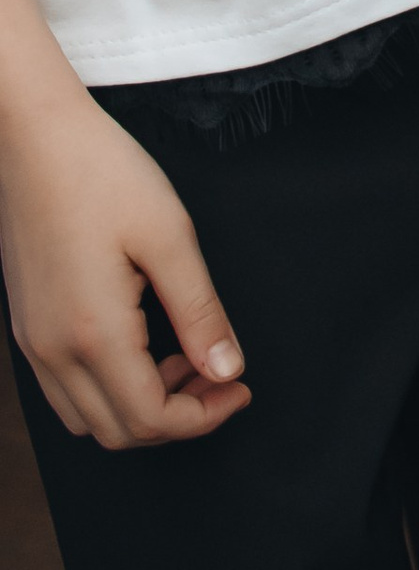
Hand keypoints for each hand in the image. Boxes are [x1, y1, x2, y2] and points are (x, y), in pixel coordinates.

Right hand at [0, 90, 249, 447]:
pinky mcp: (28, 326)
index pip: (150, 419)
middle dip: (177, 418)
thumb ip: (200, 312)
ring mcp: (34, 342)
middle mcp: (54, 351)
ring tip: (186, 358)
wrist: (35, 137)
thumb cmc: (104, 173)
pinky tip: (144, 343)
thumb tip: (227, 369)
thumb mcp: (170, 235)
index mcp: (94, 333)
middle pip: (119, 431)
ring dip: (141, 407)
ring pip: (89, 418)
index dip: (204, 416)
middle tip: (220, 375)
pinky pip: (66, 390)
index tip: (240, 387)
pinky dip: (110, 388)